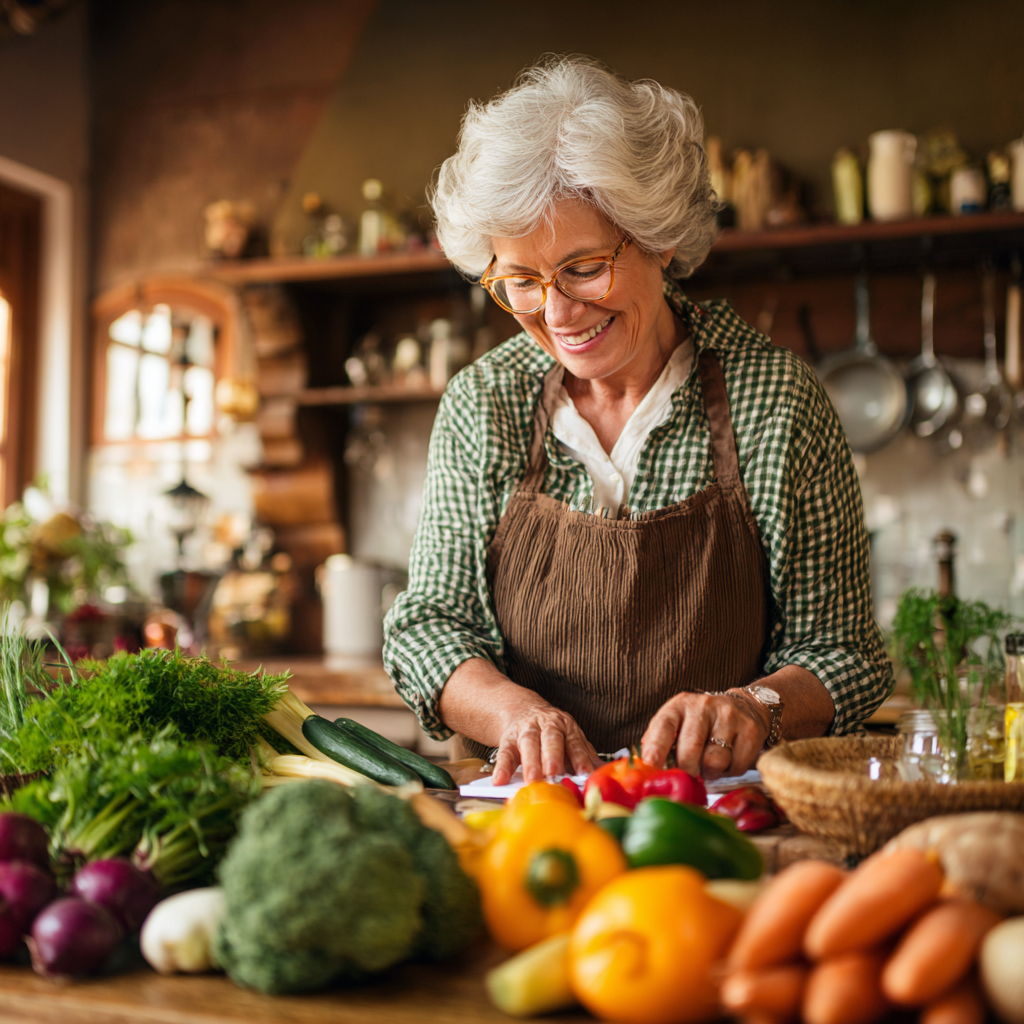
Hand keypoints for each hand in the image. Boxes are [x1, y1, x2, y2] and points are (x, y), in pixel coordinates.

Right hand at [492, 694, 601, 785]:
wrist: (522, 710)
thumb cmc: (552, 733)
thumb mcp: (570, 738)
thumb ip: (584, 755)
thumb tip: (605, 773)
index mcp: (566, 726)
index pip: (574, 741)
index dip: (580, 757)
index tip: (585, 773)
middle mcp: (546, 724)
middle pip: (551, 738)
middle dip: (552, 755)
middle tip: (554, 773)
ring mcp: (526, 730)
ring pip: (528, 743)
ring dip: (530, 762)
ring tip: (532, 780)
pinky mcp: (508, 738)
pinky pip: (505, 752)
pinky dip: (502, 767)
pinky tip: (500, 780)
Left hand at [640, 689, 769, 780]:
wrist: (745, 707)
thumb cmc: (702, 723)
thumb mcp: (678, 724)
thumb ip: (659, 742)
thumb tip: (643, 768)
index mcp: (679, 705)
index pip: (664, 726)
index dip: (656, 748)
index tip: (651, 767)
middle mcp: (703, 706)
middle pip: (690, 749)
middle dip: (687, 770)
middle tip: (689, 775)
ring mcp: (729, 717)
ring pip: (714, 761)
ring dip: (710, 772)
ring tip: (709, 764)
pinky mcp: (750, 730)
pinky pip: (737, 766)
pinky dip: (731, 771)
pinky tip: (729, 759)